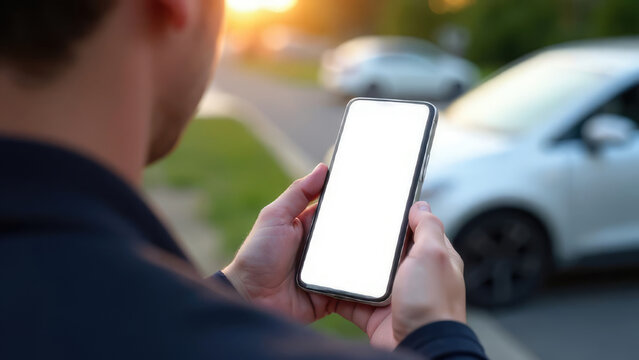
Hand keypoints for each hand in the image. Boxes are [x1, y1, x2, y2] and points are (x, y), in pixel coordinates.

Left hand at [223, 164, 464, 348]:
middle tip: (396, 219)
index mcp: (309, 227)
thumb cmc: (257, 256)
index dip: (355, 202)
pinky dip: (366, 285)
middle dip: (371, 230)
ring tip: (396, 247)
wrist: (250, 299)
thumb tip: (322, 168)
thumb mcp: (274, 217)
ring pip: (358, 262)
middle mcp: (321, 250)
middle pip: (352, 236)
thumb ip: (298, 193)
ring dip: (372, 257)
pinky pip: (355, 290)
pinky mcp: (333, 296)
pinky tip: (384, 277)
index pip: (338, 211)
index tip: (379, 190)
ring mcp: (328, 273)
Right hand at [326, 202, 465, 348]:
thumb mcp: (433, 255)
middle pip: (386, 252)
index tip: (380, 207)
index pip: (416, 230)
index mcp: (432, 259)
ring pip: (366, 275)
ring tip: (331, 251)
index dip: (400, 219)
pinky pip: (352, 299)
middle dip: (369, 243)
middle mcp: (413, 276)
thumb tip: (421, 205)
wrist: (419, 345)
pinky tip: (327, 282)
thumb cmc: (432, 303)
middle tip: (348, 227)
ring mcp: (393, 296)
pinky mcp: (375, 314)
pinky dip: (339, 293)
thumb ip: (428, 227)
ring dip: (351, 268)